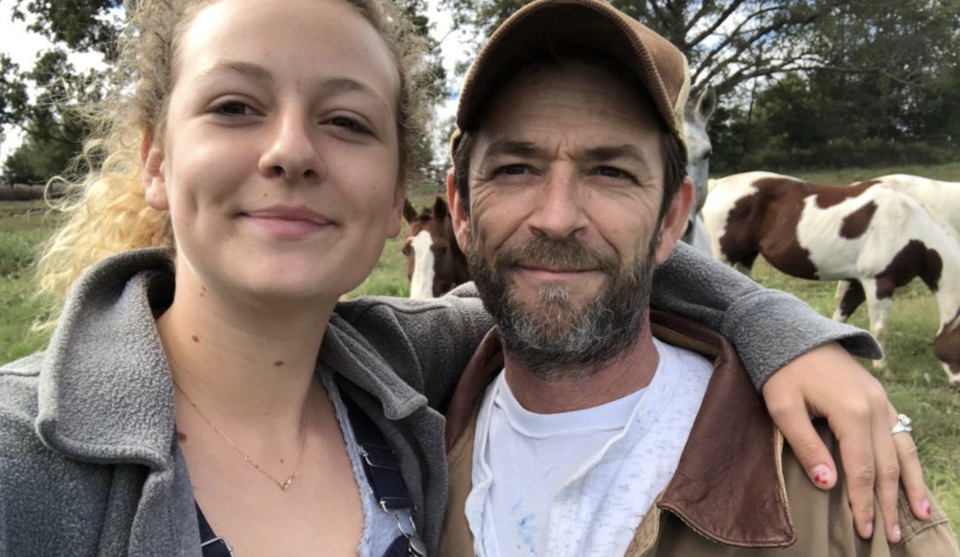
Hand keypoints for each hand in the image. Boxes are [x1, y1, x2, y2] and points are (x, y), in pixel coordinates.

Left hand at [761, 343, 929, 543]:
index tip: (863, 529)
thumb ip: (806, 445)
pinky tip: (913, 479)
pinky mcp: (880, 397)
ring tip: (917, 515)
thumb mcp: (783, 407)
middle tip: (889, 536)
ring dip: (910, 485)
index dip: (862, 501)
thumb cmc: (781, 370)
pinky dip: (910, 460)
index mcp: (851, 411)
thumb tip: (828, 484)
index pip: (861, 469)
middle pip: (887, 465)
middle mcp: (875, 407)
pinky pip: (902, 434)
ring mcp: (882, 401)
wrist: (791, 333)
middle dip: (888, 503)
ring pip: (903, 450)